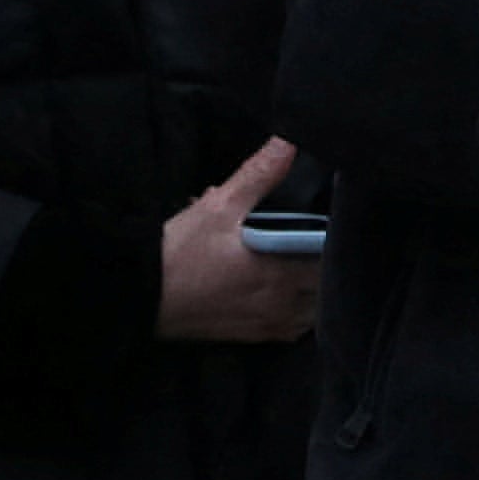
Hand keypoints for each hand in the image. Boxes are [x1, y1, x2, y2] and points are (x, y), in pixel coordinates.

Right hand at [159, 138, 322, 343]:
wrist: (140, 298)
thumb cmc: (178, 253)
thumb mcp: (218, 206)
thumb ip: (259, 174)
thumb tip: (288, 142)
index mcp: (280, 273)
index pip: (331, 260)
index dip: (338, 241)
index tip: (335, 222)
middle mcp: (281, 305)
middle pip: (327, 287)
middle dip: (327, 262)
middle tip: (318, 238)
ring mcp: (268, 325)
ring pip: (313, 310)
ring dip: (316, 289)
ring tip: (306, 262)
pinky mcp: (252, 337)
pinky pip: (293, 328)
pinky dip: (299, 311)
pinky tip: (288, 291)